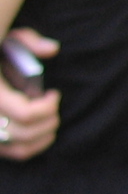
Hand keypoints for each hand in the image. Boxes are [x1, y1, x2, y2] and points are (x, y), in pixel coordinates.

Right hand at [0, 28, 59, 161]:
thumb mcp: (7, 40)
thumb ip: (27, 41)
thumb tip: (52, 49)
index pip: (25, 114)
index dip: (47, 108)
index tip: (54, 95)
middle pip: (25, 133)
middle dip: (48, 121)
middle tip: (55, 109)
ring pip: (19, 149)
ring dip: (43, 137)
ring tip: (51, 120)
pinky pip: (12, 152)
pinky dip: (31, 147)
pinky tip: (44, 133)